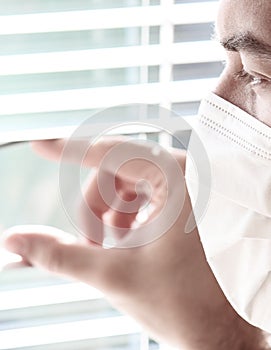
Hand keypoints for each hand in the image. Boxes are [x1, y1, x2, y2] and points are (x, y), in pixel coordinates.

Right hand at [2, 138, 265, 348]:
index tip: (42, 145)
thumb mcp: (113, 274)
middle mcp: (187, 174)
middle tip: (92, 244)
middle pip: (115, 174)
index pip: (111, 154)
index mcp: (176, 181)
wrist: (225, 331)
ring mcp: (190, 186)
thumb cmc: (184, 304)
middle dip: (94, 208)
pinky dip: (127, 214)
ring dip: (110, 214)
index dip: (70, 150)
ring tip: (116, 246)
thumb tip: (14, 240)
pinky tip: (132, 239)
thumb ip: (59, 255)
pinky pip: (144, 193)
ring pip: (127, 184)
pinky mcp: (189, 199)